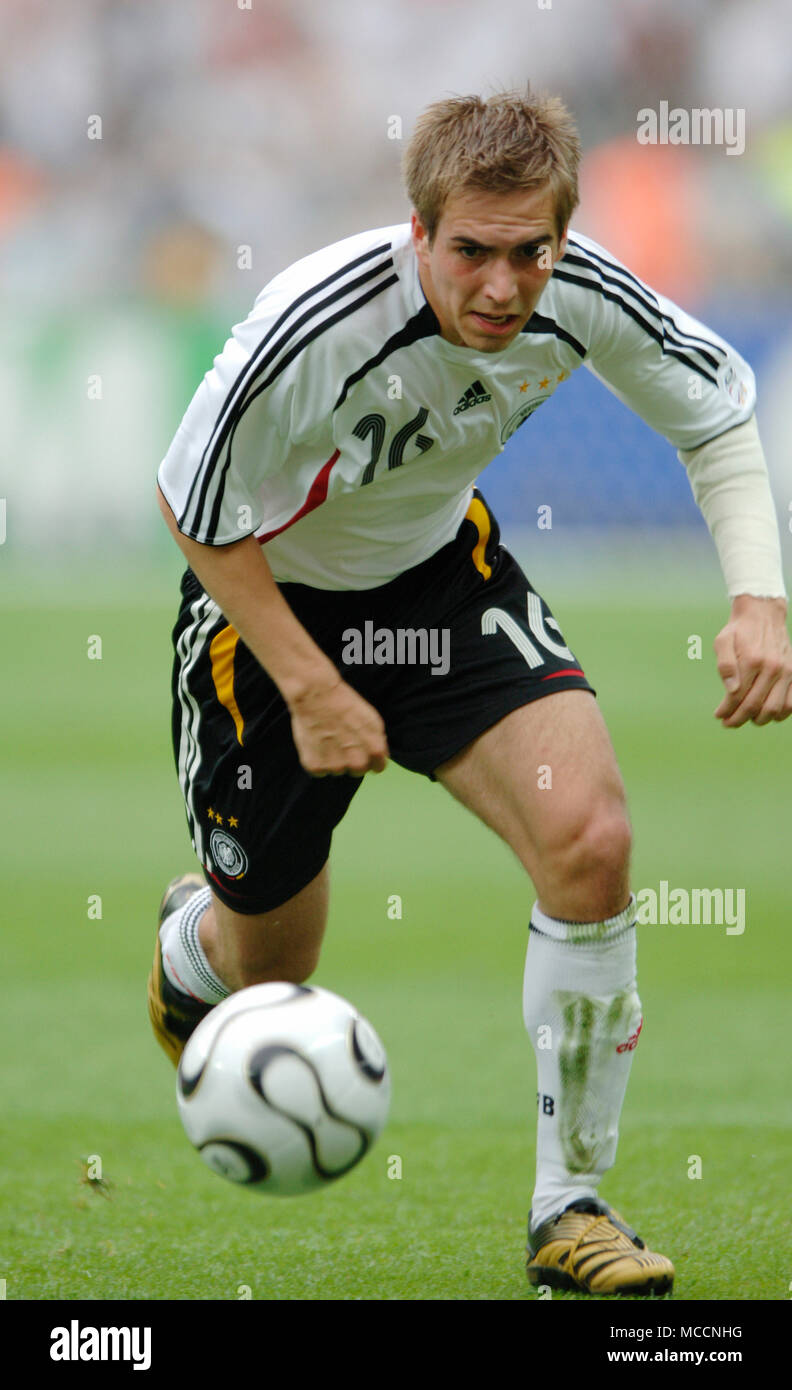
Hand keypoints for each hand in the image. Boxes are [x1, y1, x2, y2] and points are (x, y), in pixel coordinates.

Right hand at [287, 675, 388, 775]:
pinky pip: (319, 771)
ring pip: (337, 770)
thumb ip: (377, 740)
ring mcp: (336, 766)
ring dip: (333, 759)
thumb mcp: (371, 719)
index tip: (362, 751)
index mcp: (375, 750)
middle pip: (358, 770)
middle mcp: (357, 761)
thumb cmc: (343, 702)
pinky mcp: (316, 766)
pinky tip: (315, 742)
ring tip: (326, 738)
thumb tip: (377, 754)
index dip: (370, 758)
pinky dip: (316, 759)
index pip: (378, 767)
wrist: (315, 694)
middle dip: (352, 759)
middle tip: (341, 742)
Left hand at [713, 595, 791, 726]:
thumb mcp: (723, 641)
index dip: (726, 710)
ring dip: (759, 720)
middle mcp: (772, 668)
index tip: (718, 715)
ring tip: (747, 719)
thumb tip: (730, 690)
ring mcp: (786, 672)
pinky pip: (791, 703)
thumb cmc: (740, 630)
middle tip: (728, 723)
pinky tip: (767, 714)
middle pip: (755, 706)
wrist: (764, 614)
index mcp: (752, 660)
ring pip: (774, 709)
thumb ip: (724, 664)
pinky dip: (780, 714)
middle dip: (738, 719)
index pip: (737, 696)